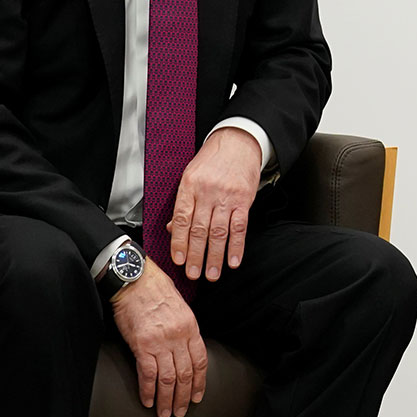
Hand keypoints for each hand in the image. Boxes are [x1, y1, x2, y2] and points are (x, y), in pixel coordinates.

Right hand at [110, 264, 207, 416]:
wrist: (135, 281)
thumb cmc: (156, 292)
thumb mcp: (180, 308)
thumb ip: (185, 330)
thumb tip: (186, 350)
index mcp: (191, 327)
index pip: (200, 361)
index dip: (200, 382)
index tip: (198, 396)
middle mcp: (179, 336)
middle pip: (185, 374)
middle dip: (184, 396)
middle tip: (181, 412)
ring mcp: (161, 342)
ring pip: (168, 378)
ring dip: (167, 399)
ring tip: (165, 413)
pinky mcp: (142, 345)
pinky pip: (147, 374)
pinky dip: (148, 390)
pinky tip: (148, 401)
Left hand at [170, 126, 260, 281]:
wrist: (238, 142)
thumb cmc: (213, 160)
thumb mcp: (191, 176)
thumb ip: (183, 203)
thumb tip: (172, 229)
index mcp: (189, 185)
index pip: (182, 218)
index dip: (179, 242)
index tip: (179, 260)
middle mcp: (207, 191)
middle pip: (200, 229)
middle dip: (196, 255)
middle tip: (193, 274)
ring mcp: (227, 196)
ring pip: (219, 232)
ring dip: (215, 256)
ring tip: (211, 274)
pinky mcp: (244, 200)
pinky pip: (240, 227)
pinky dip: (237, 246)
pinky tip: (233, 260)